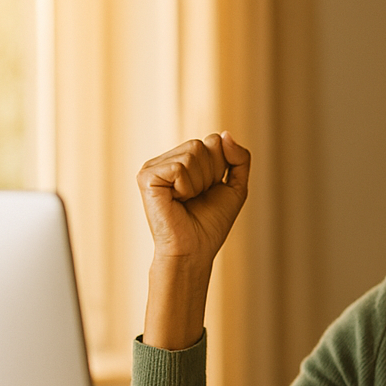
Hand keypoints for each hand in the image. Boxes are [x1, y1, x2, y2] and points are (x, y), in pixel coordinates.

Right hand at [137, 132, 249, 265]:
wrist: (194, 251)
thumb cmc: (210, 224)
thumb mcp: (235, 187)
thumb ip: (239, 159)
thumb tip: (226, 134)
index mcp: (185, 159)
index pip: (214, 141)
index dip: (221, 168)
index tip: (210, 190)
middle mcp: (168, 159)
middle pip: (204, 144)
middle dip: (211, 174)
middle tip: (198, 197)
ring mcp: (155, 166)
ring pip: (193, 153)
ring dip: (199, 182)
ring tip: (188, 200)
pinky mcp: (147, 176)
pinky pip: (179, 166)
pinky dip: (186, 187)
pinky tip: (177, 200)